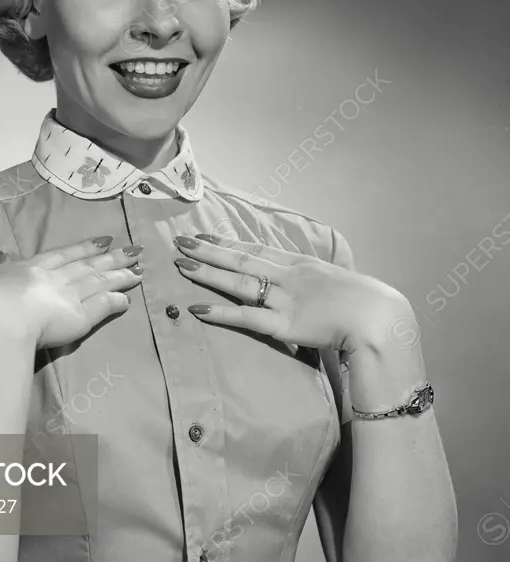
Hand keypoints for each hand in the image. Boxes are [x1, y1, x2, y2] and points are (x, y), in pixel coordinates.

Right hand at [0, 236, 142, 348]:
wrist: (0, 318)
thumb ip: (1, 266)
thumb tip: (5, 255)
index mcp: (34, 267)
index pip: (65, 254)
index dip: (85, 247)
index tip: (105, 241)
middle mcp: (57, 278)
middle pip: (90, 265)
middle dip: (113, 257)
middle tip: (135, 250)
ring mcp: (71, 296)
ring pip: (101, 282)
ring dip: (121, 276)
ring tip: (139, 271)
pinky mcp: (81, 317)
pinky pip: (103, 306)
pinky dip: (116, 301)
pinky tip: (127, 299)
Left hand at [174, 235, 410, 352]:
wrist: (380, 319)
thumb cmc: (366, 305)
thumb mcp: (337, 283)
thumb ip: (315, 285)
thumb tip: (305, 289)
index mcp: (301, 265)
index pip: (257, 249)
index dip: (228, 243)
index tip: (204, 236)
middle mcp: (289, 276)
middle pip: (241, 259)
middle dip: (209, 250)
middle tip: (180, 242)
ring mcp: (285, 299)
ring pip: (238, 282)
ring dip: (208, 273)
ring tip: (181, 265)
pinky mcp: (284, 325)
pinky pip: (245, 317)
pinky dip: (219, 312)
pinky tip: (197, 308)